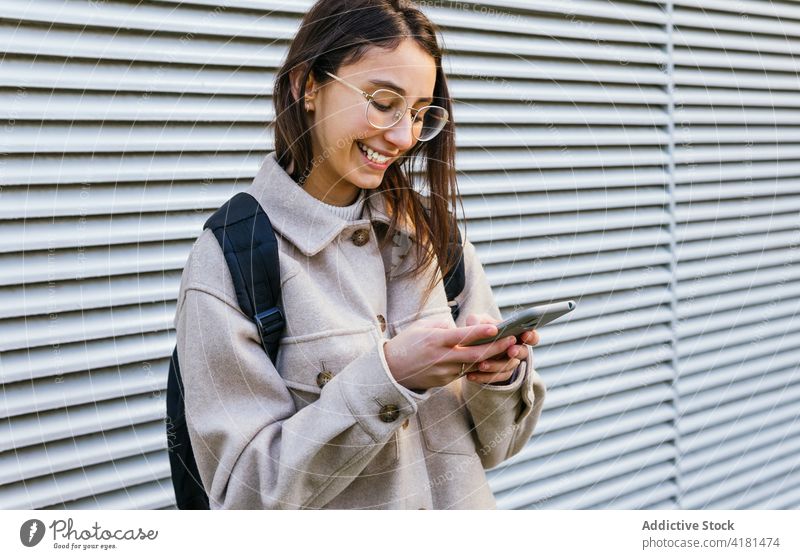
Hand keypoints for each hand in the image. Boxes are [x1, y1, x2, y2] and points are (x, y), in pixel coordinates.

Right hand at [382, 316, 529, 390]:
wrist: (390, 371)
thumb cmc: (406, 343)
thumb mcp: (422, 327)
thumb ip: (444, 325)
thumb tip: (462, 328)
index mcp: (434, 341)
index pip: (461, 337)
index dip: (480, 333)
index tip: (496, 328)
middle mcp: (441, 358)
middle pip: (474, 355)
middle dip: (496, 348)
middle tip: (513, 340)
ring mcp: (445, 372)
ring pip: (474, 366)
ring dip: (493, 358)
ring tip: (509, 349)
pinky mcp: (446, 381)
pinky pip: (466, 372)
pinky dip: (480, 365)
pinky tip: (493, 359)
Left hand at [461, 313, 539, 383]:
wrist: (465, 347)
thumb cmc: (475, 329)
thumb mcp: (475, 321)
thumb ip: (478, 321)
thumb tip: (490, 329)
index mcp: (515, 334)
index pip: (531, 336)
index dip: (531, 336)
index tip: (525, 335)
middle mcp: (515, 349)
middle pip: (523, 353)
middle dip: (518, 352)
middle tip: (511, 351)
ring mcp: (508, 364)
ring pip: (508, 367)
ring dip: (496, 366)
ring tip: (482, 365)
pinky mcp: (498, 375)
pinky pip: (495, 379)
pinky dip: (483, 378)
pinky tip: (471, 376)